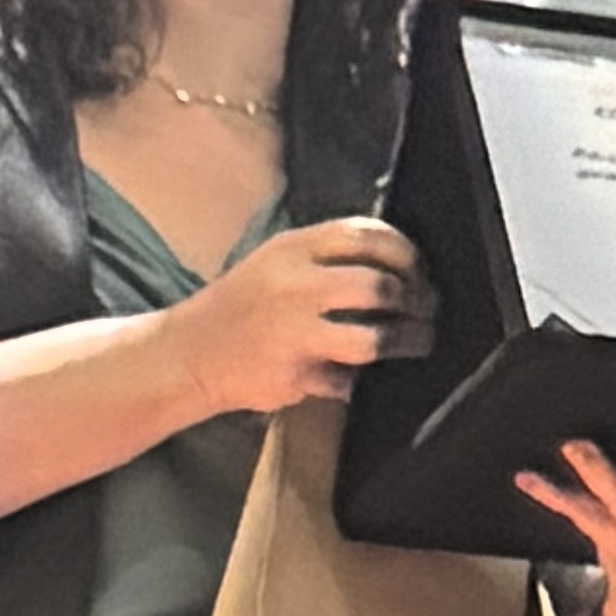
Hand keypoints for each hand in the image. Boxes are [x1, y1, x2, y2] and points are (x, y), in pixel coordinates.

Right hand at [163, 215, 429, 417]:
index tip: (420, 268)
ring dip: (407, 341)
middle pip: (380, 287)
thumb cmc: (241, 305)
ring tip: (419, 341)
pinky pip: (347, 379)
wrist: (187, 353)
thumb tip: (396, 261)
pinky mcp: (294, 376)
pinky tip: (355, 374)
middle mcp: (295, 286)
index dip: (406, 252)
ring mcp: (294, 334)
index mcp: (292, 249)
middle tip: (427, 308)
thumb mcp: (276, 261)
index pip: (366, 235)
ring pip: (374, 339)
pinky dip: (356, 379)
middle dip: (416, 299)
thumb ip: (326, 256)